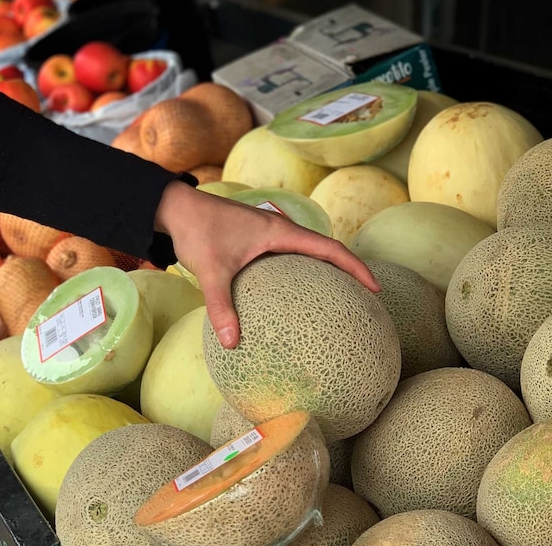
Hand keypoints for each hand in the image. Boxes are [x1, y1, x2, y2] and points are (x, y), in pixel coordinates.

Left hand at [154, 180, 379, 349]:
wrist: (176, 208)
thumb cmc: (197, 232)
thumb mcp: (211, 271)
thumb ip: (221, 306)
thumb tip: (231, 344)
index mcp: (280, 232)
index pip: (330, 249)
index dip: (356, 267)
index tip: (375, 288)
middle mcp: (280, 230)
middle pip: (325, 250)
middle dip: (348, 271)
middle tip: (364, 299)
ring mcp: (269, 234)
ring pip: (307, 253)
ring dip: (325, 271)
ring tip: (337, 299)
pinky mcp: (257, 239)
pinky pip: (289, 256)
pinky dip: (301, 273)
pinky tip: (294, 296)